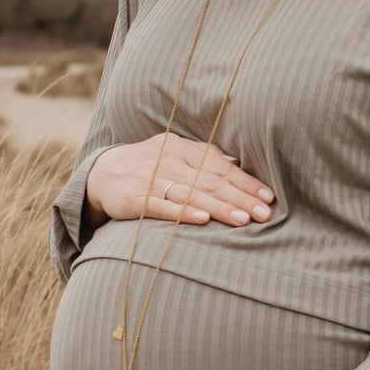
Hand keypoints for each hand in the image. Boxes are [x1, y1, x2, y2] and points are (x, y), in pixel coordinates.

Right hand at [84, 135, 275, 228]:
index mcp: (183, 150)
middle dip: (240, 198)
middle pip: (211, 182)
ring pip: (191, 194)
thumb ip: (204, 157)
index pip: (221, 167)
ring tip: (242, 219)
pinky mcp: (134, 199)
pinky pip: (161, 206)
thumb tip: (237, 164)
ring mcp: (151, 180)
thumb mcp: (175, 153)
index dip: (246, 182)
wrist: (101, 172)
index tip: (268, 197)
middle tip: (264, 214)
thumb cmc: (148, 165)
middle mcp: (170, 162)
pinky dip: (182, 212)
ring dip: (219, 207)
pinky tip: (201, 219)